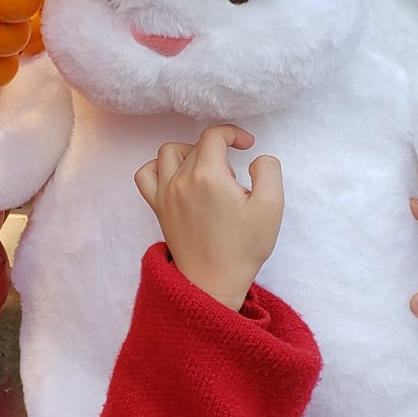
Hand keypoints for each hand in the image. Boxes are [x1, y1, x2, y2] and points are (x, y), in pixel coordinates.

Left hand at [135, 125, 282, 311]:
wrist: (213, 282)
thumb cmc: (242, 248)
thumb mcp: (271, 206)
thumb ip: (268, 170)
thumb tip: (256, 158)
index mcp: (208, 175)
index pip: (214, 135)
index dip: (233, 133)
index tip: (247, 145)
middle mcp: (181, 180)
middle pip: (195, 145)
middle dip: (218, 150)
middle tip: (234, 177)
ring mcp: (165, 194)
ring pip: (168, 153)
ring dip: (189, 152)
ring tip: (207, 171)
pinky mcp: (158, 208)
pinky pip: (146, 175)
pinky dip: (158, 167)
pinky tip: (176, 176)